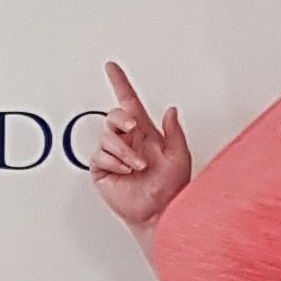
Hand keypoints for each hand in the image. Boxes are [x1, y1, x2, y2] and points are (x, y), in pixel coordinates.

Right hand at [88, 62, 191, 231]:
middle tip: (132, 128)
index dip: (120, 83)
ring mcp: (115, 156)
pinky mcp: (104, 169)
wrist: (159, 212)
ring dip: (124, 151)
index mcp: (146, 134)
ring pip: (107, 137)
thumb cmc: (171, 188)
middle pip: (114, 116)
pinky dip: (114, 162)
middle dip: (121, 119)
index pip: (130, 102)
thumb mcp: (180, 156)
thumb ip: (175, 131)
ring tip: (137, 165)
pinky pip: (100, 156)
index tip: (112, 68)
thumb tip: (170, 111)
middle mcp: (129, 142)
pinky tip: (125, 171)